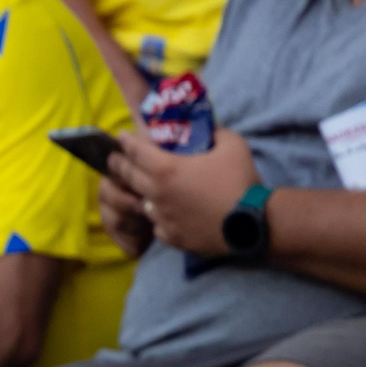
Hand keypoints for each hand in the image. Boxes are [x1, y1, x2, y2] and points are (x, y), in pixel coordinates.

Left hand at [107, 129, 259, 257]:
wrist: (252, 223)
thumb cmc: (240, 181)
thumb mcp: (232, 145)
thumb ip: (216, 133)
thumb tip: (209, 129)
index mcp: (166, 169)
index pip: (136, 151)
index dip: (126, 142)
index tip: (119, 137)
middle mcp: (157, 194)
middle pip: (129, 176)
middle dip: (119, 165)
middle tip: (113, 159)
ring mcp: (161, 218)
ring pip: (142, 202)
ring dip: (140, 193)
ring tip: (142, 188)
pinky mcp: (170, 237)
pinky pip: (157, 224)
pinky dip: (158, 217)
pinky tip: (165, 214)